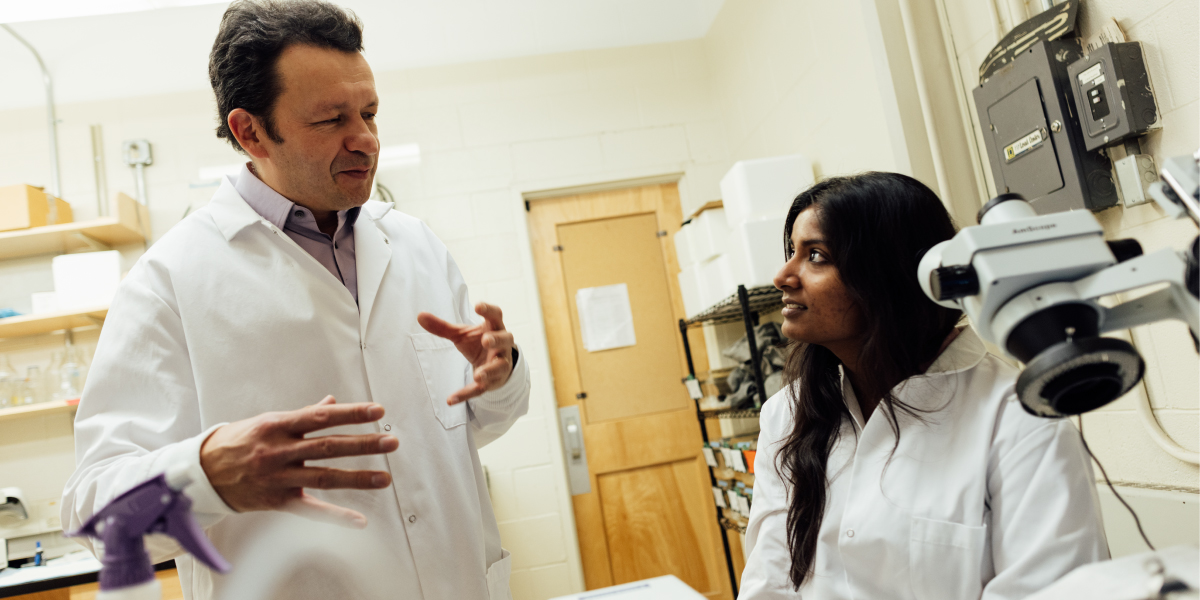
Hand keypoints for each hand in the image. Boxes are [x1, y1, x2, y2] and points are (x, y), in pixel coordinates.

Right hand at [199, 395, 397, 527]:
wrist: (200, 473)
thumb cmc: (238, 441)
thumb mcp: (267, 422)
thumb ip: (302, 415)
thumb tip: (331, 401)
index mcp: (278, 425)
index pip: (322, 417)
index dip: (351, 413)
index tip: (378, 411)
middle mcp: (279, 451)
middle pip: (328, 447)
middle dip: (363, 444)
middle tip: (392, 442)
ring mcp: (278, 477)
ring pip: (324, 478)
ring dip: (358, 478)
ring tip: (386, 478)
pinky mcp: (276, 501)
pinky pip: (309, 510)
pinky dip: (335, 516)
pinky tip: (359, 520)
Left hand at [417, 302, 515, 404]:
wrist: (496, 366)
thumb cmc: (479, 343)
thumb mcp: (461, 334)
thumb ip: (442, 327)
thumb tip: (419, 315)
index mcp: (494, 327)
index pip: (496, 315)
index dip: (488, 310)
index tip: (477, 306)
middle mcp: (502, 345)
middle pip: (505, 339)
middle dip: (496, 340)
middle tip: (486, 340)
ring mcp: (500, 364)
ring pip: (499, 366)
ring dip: (490, 370)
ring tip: (479, 375)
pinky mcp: (493, 382)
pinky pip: (481, 389)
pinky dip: (466, 394)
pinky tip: (451, 399)